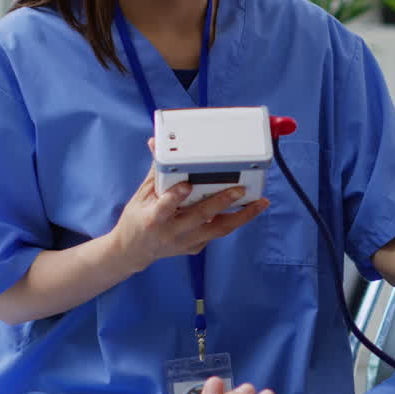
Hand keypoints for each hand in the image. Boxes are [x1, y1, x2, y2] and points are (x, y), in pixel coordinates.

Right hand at [109, 139, 269, 273]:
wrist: (134, 251)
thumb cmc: (138, 218)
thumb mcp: (142, 194)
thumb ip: (156, 171)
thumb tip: (155, 143)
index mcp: (154, 218)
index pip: (165, 208)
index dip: (176, 197)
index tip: (187, 185)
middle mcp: (172, 232)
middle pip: (200, 217)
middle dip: (221, 202)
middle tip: (240, 189)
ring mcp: (186, 242)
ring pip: (218, 230)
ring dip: (242, 216)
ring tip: (260, 203)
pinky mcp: (195, 247)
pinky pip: (216, 232)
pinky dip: (232, 220)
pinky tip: (248, 209)